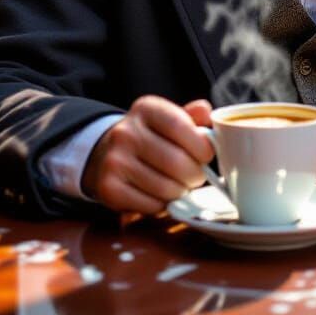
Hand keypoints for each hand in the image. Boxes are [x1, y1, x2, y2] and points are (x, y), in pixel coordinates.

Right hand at [81, 96, 214, 213]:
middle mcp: (126, 132)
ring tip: (181, 185)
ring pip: (165, 187)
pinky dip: (163, 205)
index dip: (201, 144)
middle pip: (176, 161)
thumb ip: (193, 117)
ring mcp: (115, 161)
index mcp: (145, 109)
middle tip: (198, 176)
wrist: (107, 153)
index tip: (207, 154)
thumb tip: (209, 113)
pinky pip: (151, 205)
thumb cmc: (151, 136)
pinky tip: (162, 195)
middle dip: (195, 174)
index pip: (179, 125)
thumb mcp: (169, 118)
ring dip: (181, 191)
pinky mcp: (109, 188)